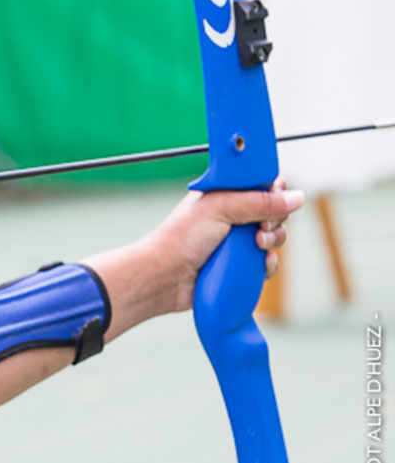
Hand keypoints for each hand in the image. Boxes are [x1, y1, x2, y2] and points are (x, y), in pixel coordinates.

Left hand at [148, 178, 303, 312]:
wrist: (163, 278)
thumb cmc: (181, 239)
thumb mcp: (220, 209)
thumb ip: (259, 201)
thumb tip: (297, 197)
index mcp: (225, 194)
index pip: (262, 184)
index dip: (274, 191)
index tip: (272, 200)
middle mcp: (232, 216)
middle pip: (273, 211)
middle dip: (275, 219)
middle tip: (260, 228)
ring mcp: (236, 241)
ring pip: (274, 237)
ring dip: (273, 241)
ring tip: (257, 246)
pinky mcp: (239, 265)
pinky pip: (266, 263)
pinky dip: (268, 264)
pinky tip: (260, 265)